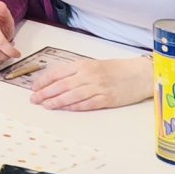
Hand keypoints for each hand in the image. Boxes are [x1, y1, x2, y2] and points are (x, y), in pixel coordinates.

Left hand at [30, 56, 149, 111]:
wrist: (140, 74)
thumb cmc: (116, 69)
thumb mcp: (93, 65)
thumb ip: (76, 72)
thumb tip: (55, 81)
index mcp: (83, 64)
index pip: (57, 72)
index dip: (44, 80)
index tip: (34, 87)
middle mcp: (89, 75)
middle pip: (61, 85)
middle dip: (45, 92)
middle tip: (34, 99)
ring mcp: (98, 87)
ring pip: (72, 95)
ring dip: (57, 101)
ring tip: (45, 105)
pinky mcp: (107, 99)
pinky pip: (87, 104)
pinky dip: (75, 107)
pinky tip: (65, 109)